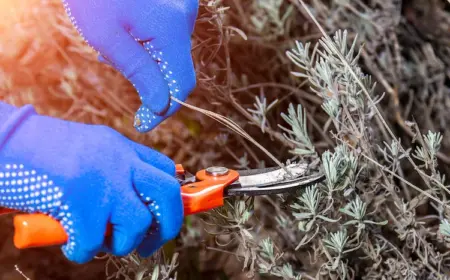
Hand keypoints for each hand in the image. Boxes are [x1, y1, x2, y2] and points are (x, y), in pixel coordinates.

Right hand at [0, 103, 182, 262]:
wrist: (5, 140)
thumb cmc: (41, 151)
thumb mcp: (89, 152)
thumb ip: (113, 172)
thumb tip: (133, 205)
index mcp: (121, 147)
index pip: (165, 170)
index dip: (171, 198)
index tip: (163, 217)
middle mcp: (119, 161)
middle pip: (167, 193)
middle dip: (169, 225)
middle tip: (151, 243)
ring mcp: (103, 182)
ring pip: (138, 223)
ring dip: (122, 243)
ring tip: (100, 242)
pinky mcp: (80, 204)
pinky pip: (93, 243)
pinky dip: (82, 251)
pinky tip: (69, 242)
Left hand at [62, 0, 198, 131]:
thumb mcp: (108, 37)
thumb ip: (139, 72)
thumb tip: (160, 106)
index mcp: (172, 30)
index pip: (181, 85)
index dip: (164, 110)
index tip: (143, 124)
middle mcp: (185, 18)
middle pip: (177, 69)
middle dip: (150, 80)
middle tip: (112, 65)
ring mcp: (183, 9)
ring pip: (171, 53)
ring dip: (146, 61)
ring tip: (112, 45)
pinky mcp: (177, 6)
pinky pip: (169, 37)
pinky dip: (149, 45)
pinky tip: (125, 34)